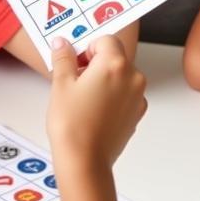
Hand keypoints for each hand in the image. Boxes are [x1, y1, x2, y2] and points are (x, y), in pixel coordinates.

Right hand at [46, 36, 146, 170]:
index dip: (88, 48)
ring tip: (84, 99)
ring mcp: (138, 96)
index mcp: (115, 64)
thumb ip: (63, 58)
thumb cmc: (72, 124)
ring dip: (105, 80)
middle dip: (96, 64)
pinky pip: (126, 94)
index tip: (75, 62)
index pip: (106, 40)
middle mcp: (133, 77)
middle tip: (75, 81)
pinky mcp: (137, 113)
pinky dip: (113, 96)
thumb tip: (62, 43)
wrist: (85, 160)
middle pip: (115, 57)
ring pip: (121, 76)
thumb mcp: (61, 85)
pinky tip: (95, 111)